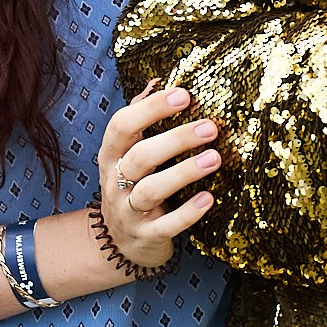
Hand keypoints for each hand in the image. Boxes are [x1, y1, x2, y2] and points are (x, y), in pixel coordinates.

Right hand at [97, 85, 219, 270]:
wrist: (117, 245)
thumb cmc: (131, 188)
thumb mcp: (128, 155)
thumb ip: (141, 119)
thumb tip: (157, 80)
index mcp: (111, 156)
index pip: (122, 125)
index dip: (151, 108)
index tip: (184, 94)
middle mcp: (115, 182)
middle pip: (140, 156)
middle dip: (175, 139)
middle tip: (210, 128)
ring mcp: (128, 211)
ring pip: (150, 190)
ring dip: (183, 173)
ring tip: (215, 158)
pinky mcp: (146, 236)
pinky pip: (166, 226)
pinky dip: (187, 213)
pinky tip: (209, 198)